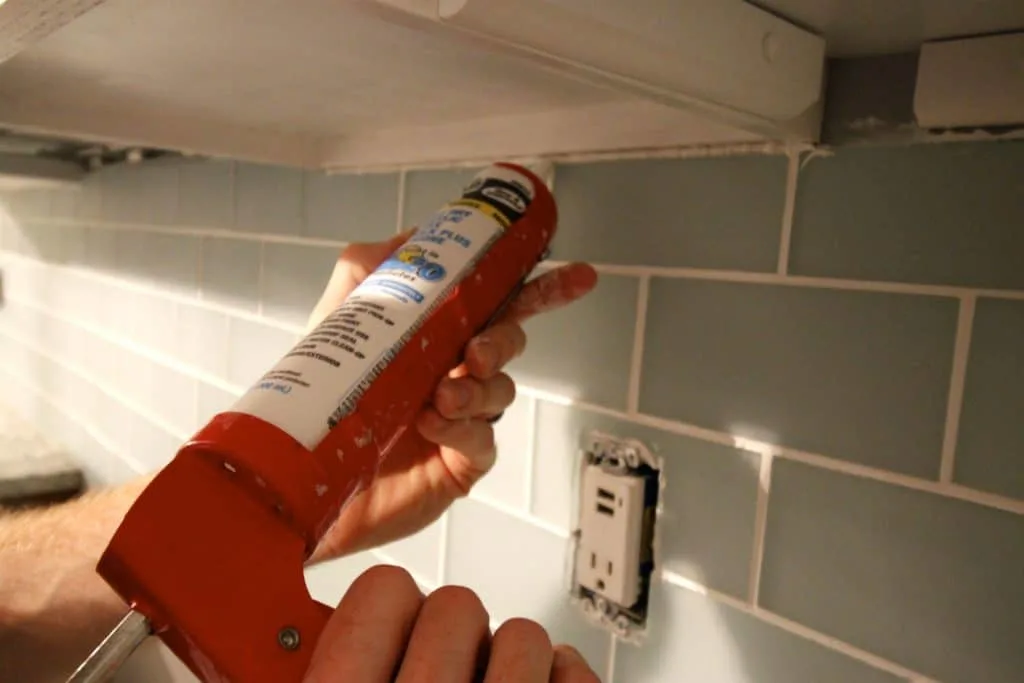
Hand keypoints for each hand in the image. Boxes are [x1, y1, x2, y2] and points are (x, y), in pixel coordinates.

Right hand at [304, 565, 600, 681]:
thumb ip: (315, 663)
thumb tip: (288, 630)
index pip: (382, 589)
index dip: (388, 604)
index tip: (392, 622)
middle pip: (456, 604)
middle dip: (452, 637)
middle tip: (439, 678)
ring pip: (521, 634)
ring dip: (506, 664)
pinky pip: (574, 669)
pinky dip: (560, 681)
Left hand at [305, 230, 597, 561]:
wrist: (298, 476)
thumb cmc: (321, 399)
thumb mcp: (338, 320)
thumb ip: (370, 270)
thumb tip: (412, 237)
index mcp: (437, 334)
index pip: (499, 302)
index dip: (542, 287)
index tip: (577, 274)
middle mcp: (456, 371)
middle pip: (509, 341)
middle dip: (503, 339)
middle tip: (473, 351)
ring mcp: (462, 417)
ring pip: (501, 390)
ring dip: (477, 388)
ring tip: (441, 395)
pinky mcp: (459, 461)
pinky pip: (483, 439)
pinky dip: (464, 428)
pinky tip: (433, 423)